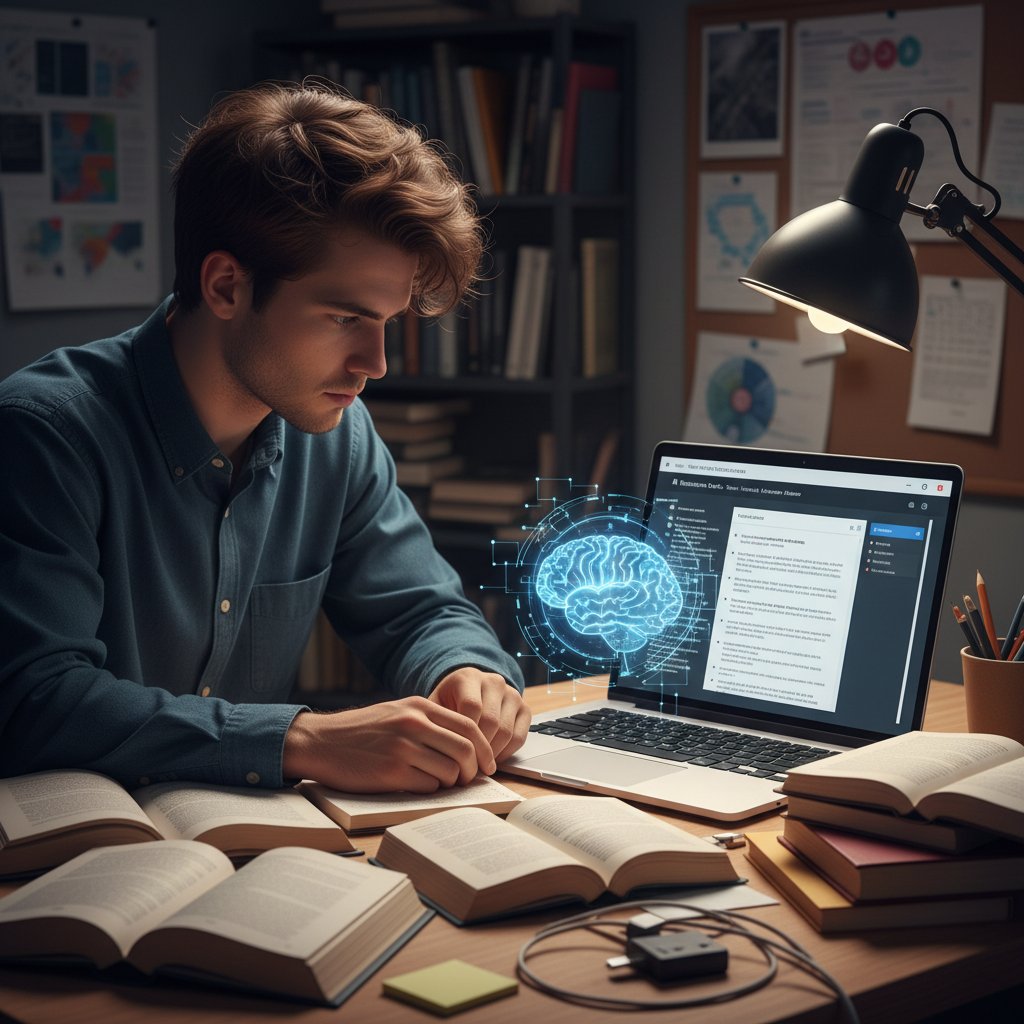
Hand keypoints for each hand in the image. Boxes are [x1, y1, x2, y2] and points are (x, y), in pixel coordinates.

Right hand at [282, 697, 494, 792]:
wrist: (321, 741)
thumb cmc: (362, 731)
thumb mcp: (397, 712)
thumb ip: (428, 722)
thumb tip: (466, 745)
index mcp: (419, 707)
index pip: (468, 726)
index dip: (484, 748)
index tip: (487, 764)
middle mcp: (414, 724)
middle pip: (465, 750)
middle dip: (473, 770)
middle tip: (469, 780)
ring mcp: (403, 748)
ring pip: (449, 771)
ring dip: (451, 783)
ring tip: (441, 784)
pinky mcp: (391, 773)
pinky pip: (428, 786)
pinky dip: (430, 790)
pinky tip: (419, 786)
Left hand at [428, 668, 530, 763]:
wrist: (468, 691)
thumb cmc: (448, 703)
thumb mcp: (435, 706)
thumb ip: (434, 722)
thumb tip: (434, 749)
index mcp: (468, 677)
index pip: (472, 707)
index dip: (465, 735)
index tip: (455, 754)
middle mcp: (494, 682)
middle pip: (491, 721)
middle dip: (478, 749)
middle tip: (466, 767)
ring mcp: (512, 694)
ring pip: (506, 732)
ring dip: (491, 754)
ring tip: (476, 765)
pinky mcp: (524, 708)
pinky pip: (519, 737)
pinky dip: (505, 754)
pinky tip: (491, 759)